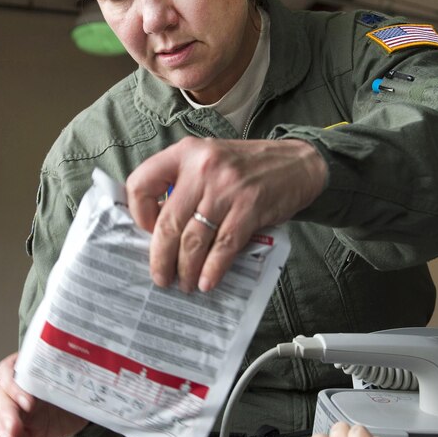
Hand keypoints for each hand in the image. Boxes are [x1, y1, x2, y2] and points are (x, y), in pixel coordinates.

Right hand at [0, 352, 87, 436]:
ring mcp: (17, 412)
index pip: (7, 372)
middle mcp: (16, 390)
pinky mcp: (22, 432)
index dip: (13, 386)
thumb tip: (75, 379)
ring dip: (5, 435)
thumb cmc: (72, 385)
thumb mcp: (69, 377)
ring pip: (2, 422)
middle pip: (3, 400)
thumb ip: (65, 376)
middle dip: (8, 416)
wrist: (82, 406)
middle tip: (15, 429)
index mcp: (25, 370)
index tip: (28, 402)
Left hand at [125, 137, 325, 291]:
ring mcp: (227, 188)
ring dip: (186, 269)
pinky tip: (207, 281)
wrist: (297, 164)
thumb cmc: (246, 167)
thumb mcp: (208, 160)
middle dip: (161, 257)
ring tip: (185, 283)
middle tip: (161, 277)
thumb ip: (183, 185)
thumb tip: (157, 230)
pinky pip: (223, 246)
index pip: (141, 184)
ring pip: (194, 239)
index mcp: (185, 153)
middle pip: (168, 222)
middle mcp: (203, 167)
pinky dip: (213, 269)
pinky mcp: (250, 208)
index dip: (139, 215)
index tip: (149, 232)